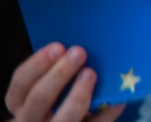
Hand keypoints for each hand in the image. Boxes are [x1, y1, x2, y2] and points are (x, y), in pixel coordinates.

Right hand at [5, 44, 124, 121]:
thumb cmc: (59, 97)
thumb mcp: (48, 87)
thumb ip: (55, 72)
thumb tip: (80, 49)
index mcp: (21, 103)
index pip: (20, 84)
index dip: (37, 65)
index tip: (59, 46)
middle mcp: (31, 120)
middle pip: (39, 99)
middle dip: (59, 74)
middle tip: (79, 52)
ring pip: (64, 117)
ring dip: (79, 95)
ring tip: (92, 74)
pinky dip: (108, 111)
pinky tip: (119, 98)